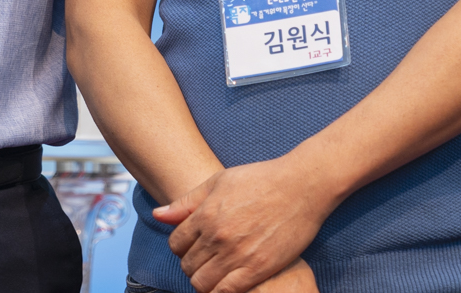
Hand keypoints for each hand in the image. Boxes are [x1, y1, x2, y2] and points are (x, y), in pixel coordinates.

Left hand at [152, 158, 335, 292]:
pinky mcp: (258, 268)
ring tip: (216, 273)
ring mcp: (237, 254)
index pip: (176, 244)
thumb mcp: (219, 182)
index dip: (182, 247)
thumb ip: (187, 201)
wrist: (301, 186)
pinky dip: (221, 292)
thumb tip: (159, 215)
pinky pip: (226, 292)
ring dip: (204, 281)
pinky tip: (228, 283)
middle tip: (206, 260)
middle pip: (188, 265)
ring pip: (202, 283)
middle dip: (192, 265)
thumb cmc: (260, 179)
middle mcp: (217, 236)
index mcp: (205, 214)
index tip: (193, 246)